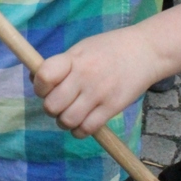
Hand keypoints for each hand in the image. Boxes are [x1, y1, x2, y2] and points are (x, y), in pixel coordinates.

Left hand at [33, 27, 159, 136]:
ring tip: (70, 114)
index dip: (39, 87)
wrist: (145, 51)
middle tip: (60, 104)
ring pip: (67, 121)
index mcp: (73, 59)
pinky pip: (87, 129)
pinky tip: (82, 123)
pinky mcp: (112, 107)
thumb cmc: (108, 49)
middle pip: (52, 105)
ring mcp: (98, 93)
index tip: (46, 87)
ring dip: (64, 121)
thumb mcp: (81, 49)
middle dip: (51, 108)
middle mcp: (84, 76)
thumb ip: (59, 65)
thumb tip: (35, 80)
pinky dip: (79, 131)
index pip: (44, 76)